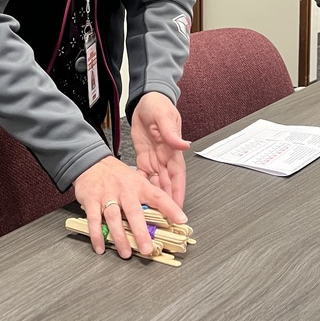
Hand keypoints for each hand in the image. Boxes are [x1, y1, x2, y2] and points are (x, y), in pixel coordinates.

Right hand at [73, 152, 186, 258]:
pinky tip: (101, 247)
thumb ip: (148, 197)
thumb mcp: (135, 181)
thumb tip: (164, 216)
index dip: (171, 208)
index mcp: (139, 186)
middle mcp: (124, 191)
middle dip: (141, 232)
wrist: (91, 161)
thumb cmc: (116, 175)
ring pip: (114, 217)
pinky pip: (94, 220)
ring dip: (120, 237)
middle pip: (134, 212)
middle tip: (147, 249)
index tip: (181, 220)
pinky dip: (97, 235)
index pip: (159, 197)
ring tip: (126, 253)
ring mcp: (107, 195)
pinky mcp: (91, 200)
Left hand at [131, 91, 189, 209]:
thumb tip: (183, 145)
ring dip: (152, 200)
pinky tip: (136, 199)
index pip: (177, 178)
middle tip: (162, 220)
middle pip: (166, 186)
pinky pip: (143, 177)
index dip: (177, 195)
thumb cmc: (159, 106)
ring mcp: (154, 160)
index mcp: (173, 151)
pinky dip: (141, 189)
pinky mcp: (143, 158)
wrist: (145, 100)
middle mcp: (165, 159)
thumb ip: (171, 133)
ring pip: (155, 185)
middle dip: (165, 204)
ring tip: (148, 214)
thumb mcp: (164, 117)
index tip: (177, 210)